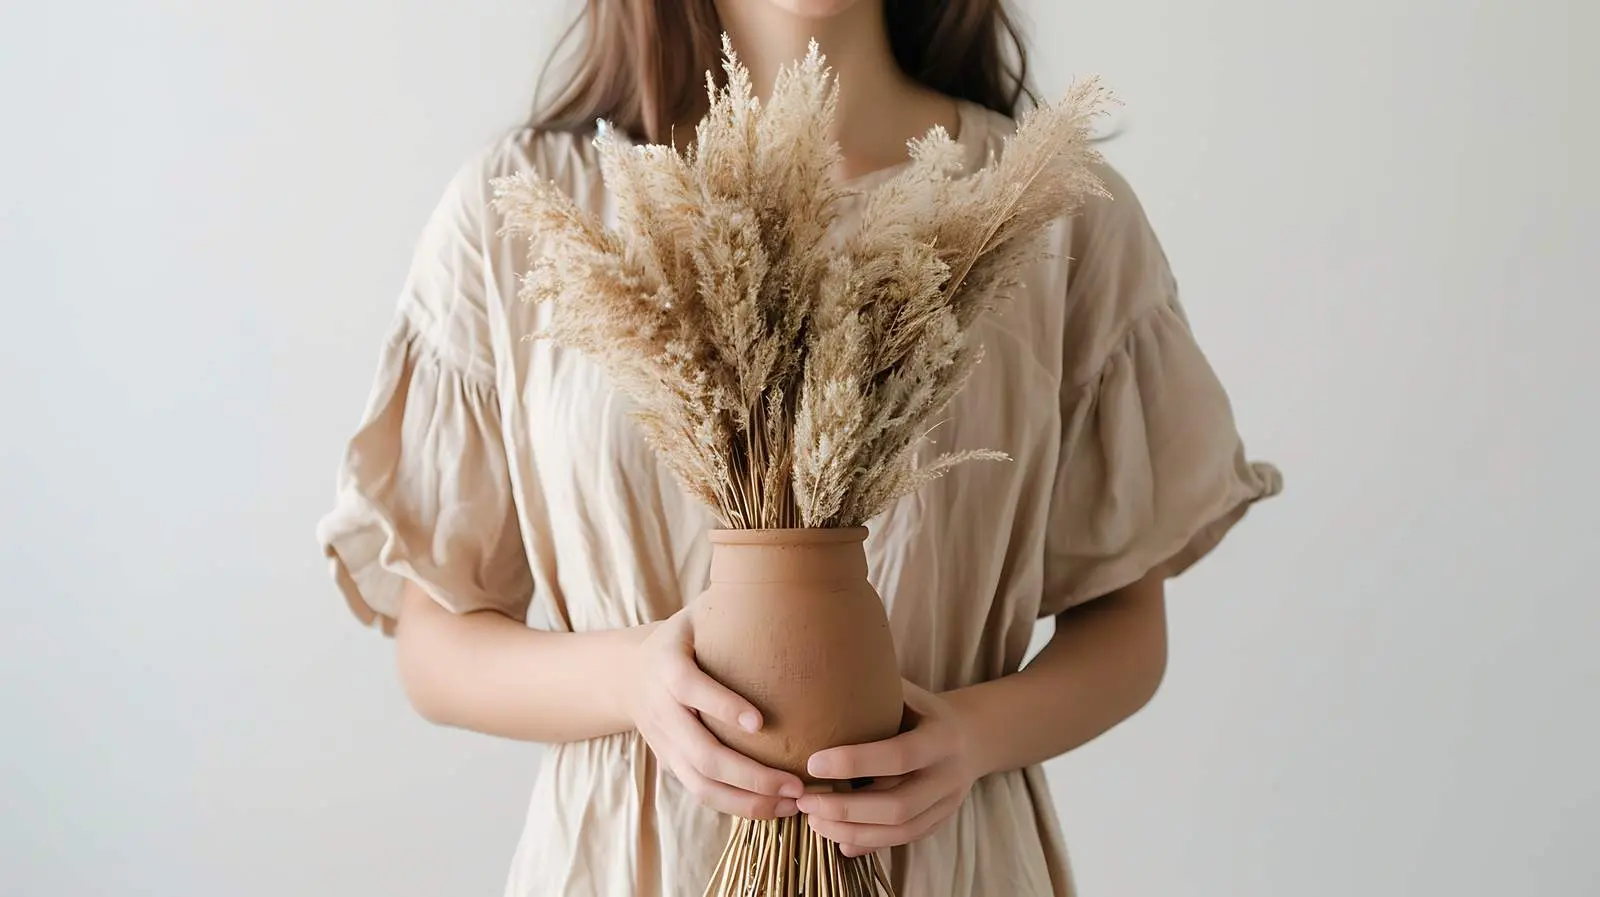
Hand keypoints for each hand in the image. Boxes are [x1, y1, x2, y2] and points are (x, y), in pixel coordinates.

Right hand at [626, 611, 805, 818]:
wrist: (628, 673)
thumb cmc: (684, 636)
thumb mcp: (697, 612)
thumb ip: (731, 603)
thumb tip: (788, 582)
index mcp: (666, 666)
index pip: (691, 689)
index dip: (721, 706)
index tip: (759, 722)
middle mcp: (661, 710)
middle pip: (700, 752)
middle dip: (749, 774)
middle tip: (796, 783)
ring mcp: (664, 743)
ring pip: (701, 784)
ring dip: (747, 801)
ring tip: (792, 804)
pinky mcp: (670, 765)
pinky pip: (702, 794)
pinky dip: (737, 807)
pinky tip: (775, 809)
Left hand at [796, 681, 979, 856]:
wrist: (975, 737)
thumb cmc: (924, 709)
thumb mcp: (908, 693)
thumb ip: (873, 689)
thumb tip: (820, 673)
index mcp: (941, 737)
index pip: (898, 756)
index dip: (855, 763)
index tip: (813, 762)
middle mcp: (948, 775)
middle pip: (898, 805)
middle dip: (846, 808)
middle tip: (805, 800)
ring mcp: (946, 803)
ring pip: (900, 831)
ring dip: (852, 830)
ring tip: (813, 820)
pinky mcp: (939, 821)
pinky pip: (903, 841)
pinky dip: (869, 843)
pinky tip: (837, 839)